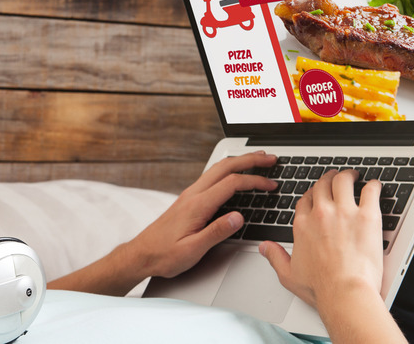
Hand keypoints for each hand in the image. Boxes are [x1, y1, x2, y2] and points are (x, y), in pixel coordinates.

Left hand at [129, 151, 277, 278]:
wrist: (141, 254)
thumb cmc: (164, 254)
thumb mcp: (193, 250)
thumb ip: (216, 232)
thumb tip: (239, 217)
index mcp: (197, 205)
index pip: (232, 183)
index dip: (255, 181)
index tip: (271, 185)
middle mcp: (193, 194)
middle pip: (225, 167)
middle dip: (250, 159)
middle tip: (270, 158)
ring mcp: (190, 194)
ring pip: (218, 169)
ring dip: (239, 162)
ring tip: (257, 159)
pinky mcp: (188, 199)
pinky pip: (212, 176)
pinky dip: (229, 170)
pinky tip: (235, 173)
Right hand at [260, 170, 405, 343]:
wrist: (344, 293)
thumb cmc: (321, 287)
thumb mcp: (288, 275)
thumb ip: (275, 257)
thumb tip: (264, 248)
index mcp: (303, 225)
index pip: (305, 199)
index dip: (312, 194)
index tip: (318, 195)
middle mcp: (321, 214)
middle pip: (323, 185)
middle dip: (329, 179)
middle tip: (336, 178)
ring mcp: (344, 212)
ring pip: (343, 181)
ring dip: (348, 175)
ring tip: (353, 176)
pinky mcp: (367, 216)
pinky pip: (371, 191)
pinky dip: (373, 186)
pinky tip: (374, 186)